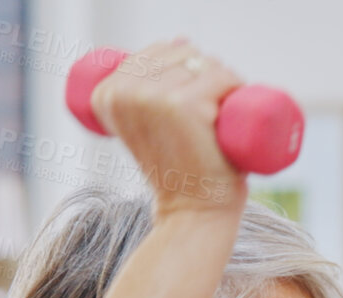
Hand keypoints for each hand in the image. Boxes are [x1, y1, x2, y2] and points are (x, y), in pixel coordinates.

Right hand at [92, 38, 248, 220]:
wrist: (192, 212)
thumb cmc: (177, 169)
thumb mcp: (150, 123)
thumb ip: (150, 86)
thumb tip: (181, 40)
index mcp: (106, 92)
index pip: (157, 51)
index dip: (184, 67)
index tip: (193, 98)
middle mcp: (126, 92)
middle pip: (183, 55)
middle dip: (207, 73)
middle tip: (212, 113)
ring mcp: (157, 98)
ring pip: (206, 65)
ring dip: (225, 82)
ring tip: (219, 118)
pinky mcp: (188, 107)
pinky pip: (223, 77)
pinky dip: (235, 87)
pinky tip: (229, 113)